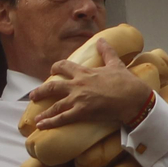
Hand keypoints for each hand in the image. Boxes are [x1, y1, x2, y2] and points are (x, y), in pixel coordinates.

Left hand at [29, 38, 154, 130]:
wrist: (134, 98)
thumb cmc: (127, 82)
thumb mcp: (116, 64)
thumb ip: (107, 52)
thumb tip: (102, 40)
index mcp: (84, 73)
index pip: (64, 66)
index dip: (56, 68)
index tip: (53, 71)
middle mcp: (77, 85)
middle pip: (52, 86)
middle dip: (41, 91)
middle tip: (34, 96)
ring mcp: (78, 99)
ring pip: (55, 105)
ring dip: (44, 112)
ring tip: (36, 118)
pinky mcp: (82, 112)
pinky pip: (63, 118)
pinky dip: (51, 123)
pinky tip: (42, 126)